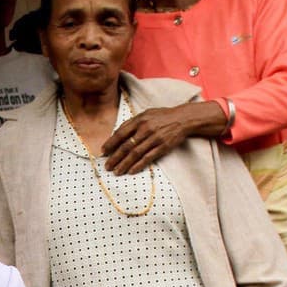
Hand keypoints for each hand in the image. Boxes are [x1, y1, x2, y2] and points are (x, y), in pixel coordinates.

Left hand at [102, 101, 227, 175]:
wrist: (183, 118)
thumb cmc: (162, 117)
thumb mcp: (146, 114)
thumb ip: (132, 123)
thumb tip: (116, 133)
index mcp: (140, 120)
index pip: (121, 133)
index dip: (111, 143)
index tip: (103, 152)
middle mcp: (146, 129)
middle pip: (126, 146)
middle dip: (114, 158)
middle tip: (107, 166)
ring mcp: (154, 138)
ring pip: (135, 154)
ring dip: (124, 164)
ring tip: (116, 172)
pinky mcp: (163, 147)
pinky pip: (148, 158)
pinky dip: (138, 165)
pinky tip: (130, 171)